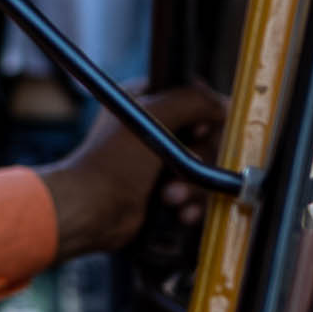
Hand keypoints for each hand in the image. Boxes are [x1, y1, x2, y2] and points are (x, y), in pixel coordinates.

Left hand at [38, 83, 228, 261]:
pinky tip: (180, 212)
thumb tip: (222, 104)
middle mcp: (151, 130)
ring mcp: (157, 163)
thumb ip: (192, 100)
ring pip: (202, 170)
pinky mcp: (162, 192)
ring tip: (171, 196)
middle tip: (187, 166)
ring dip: (194, 187)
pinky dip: (192, 204)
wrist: (91, 211)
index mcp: (143, 102)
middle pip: (205, 139)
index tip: (203, 130)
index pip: (192, 99)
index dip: (205, 115)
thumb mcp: (153, 116)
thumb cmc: (110, 163)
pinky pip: (196, 195)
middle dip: (200, 158)